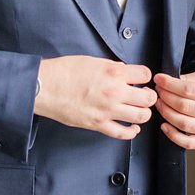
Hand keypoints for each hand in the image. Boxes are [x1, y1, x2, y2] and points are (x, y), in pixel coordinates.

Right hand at [36, 56, 156, 139]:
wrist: (45, 87)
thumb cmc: (64, 71)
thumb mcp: (92, 60)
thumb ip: (111, 67)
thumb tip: (123, 71)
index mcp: (113, 73)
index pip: (145, 74)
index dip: (145, 76)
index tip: (141, 79)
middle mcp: (114, 92)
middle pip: (149, 98)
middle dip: (149, 95)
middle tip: (143, 95)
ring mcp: (107, 110)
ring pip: (141, 116)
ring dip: (143, 113)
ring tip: (137, 109)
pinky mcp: (98, 125)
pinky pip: (123, 133)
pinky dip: (132, 132)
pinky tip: (133, 127)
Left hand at [153, 71, 194, 149]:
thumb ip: (189, 79)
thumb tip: (167, 81)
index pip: (188, 90)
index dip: (170, 84)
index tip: (159, 79)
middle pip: (184, 107)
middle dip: (166, 97)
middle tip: (157, 91)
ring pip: (184, 124)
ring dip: (166, 113)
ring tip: (159, 104)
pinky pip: (188, 143)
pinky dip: (173, 136)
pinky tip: (165, 125)